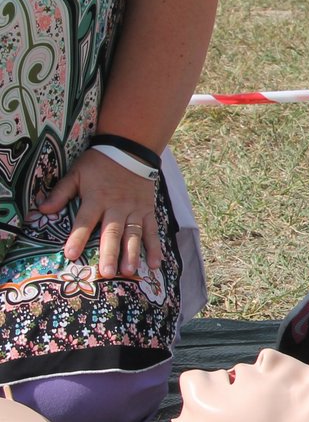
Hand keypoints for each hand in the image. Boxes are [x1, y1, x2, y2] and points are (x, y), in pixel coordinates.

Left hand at [38, 149, 160, 274]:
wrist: (131, 149)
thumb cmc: (99, 163)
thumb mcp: (76, 173)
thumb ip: (61, 192)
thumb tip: (41, 210)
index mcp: (97, 198)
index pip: (85, 221)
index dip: (77, 237)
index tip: (71, 255)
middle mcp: (117, 207)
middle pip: (112, 232)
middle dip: (109, 253)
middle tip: (106, 272)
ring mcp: (135, 210)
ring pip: (134, 234)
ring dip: (132, 254)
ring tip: (129, 272)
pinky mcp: (148, 210)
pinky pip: (152, 230)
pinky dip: (155, 247)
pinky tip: (155, 263)